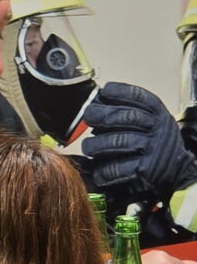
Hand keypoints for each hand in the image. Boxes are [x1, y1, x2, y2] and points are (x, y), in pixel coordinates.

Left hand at [82, 82, 196, 203]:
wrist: (174, 171)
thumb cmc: (150, 144)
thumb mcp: (147, 122)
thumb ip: (124, 111)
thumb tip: (94, 104)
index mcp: (157, 114)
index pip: (140, 98)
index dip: (121, 92)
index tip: (104, 92)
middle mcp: (158, 129)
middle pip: (127, 117)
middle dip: (102, 115)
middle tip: (88, 117)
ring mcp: (153, 149)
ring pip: (119, 141)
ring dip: (97, 144)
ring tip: (89, 147)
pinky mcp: (146, 169)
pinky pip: (117, 168)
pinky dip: (102, 169)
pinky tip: (97, 169)